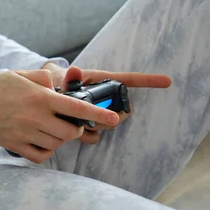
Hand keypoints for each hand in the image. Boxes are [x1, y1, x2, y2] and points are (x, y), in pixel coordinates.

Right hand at [0, 70, 121, 163]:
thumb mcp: (16, 74)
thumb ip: (41, 79)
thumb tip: (57, 85)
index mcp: (38, 97)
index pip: (75, 108)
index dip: (97, 114)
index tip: (113, 119)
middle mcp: (34, 117)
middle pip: (70, 132)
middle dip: (76, 129)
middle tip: (70, 123)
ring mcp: (24, 134)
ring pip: (56, 144)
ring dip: (60, 139)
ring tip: (51, 128)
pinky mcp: (14, 145)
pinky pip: (40, 156)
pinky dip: (46, 151)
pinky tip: (41, 141)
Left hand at [42, 63, 171, 143]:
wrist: (42, 97)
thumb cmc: (55, 83)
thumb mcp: (59, 78)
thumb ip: (68, 77)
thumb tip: (74, 71)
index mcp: (101, 82)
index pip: (128, 80)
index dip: (148, 81)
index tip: (167, 81)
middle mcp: (103, 99)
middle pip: (120, 111)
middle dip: (110, 116)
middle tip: (91, 115)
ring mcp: (98, 115)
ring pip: (108, 126)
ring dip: (95, 126)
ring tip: (76, 120)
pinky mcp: (88, 128)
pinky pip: (94, 138)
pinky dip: (84, 137)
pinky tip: (72, 130)